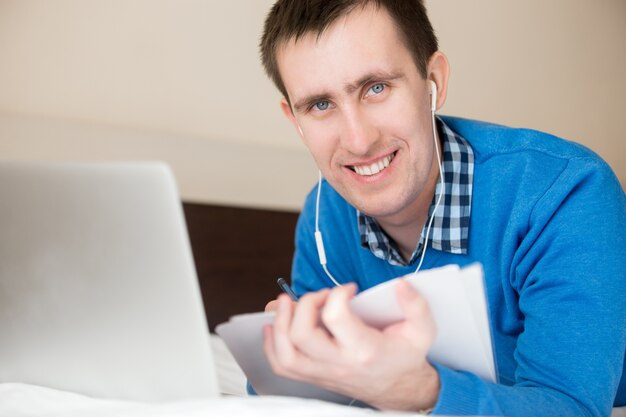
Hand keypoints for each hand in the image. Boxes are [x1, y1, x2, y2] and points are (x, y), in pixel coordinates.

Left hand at [262, 280, 439, 410]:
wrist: (401, 389)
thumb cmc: (405, 356)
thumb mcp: (422, 330)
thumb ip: (416, 305)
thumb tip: (401, 284)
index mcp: (365, 350)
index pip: (335, 318)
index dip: (337, 294)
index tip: (348, 289)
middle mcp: (340, 364)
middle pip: (302, 335)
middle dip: (305, 304)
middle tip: (321, 295)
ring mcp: (324, 372)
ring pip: (287, 354)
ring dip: (280, 324)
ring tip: (287, 303)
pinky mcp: (315, 375)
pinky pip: (282, 365)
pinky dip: (272, 344)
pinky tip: (275, 325)